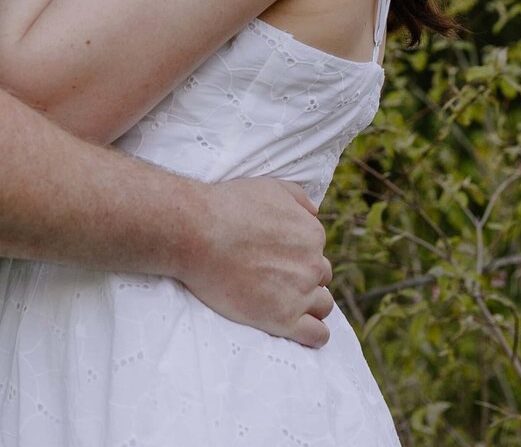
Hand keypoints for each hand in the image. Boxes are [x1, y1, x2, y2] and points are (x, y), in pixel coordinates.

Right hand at [181, 178, 333, 348]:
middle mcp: (312, 264)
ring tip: (283, 302)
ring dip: (309, 305)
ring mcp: (299, 294)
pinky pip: (317, 335)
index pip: (316, 251)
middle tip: (275, 278)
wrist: (198, 234)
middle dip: (303, 278)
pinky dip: (314, 333)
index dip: (297, 255)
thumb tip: (314, 213)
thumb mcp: (271, 186)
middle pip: (320, 277)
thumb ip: (299, 198)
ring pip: (323, 306)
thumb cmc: (230, 206)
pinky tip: (300, 328)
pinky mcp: (283, 320)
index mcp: (312, 234)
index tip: (275, 258)